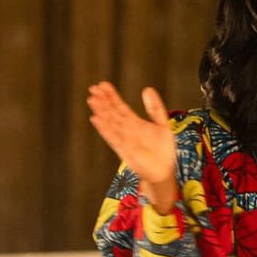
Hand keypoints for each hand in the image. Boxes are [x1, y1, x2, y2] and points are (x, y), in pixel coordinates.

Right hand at [87, 82, 177, 207]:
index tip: (103, 85)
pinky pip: (113, 137)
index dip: (112, 96)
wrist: (164, 172)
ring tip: (92, 100)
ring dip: (101, 112)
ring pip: (110, 123)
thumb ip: (155, 108)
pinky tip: (96, 119)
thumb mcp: (162, 124)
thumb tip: (147, 89)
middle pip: (112, 113)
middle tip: (93, 89)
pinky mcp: (125, 150)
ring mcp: (124, 140)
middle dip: (103, 101)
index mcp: (135, 123)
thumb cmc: (163, 150)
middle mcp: (127, 130)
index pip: (120, 106)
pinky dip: (105, 128)